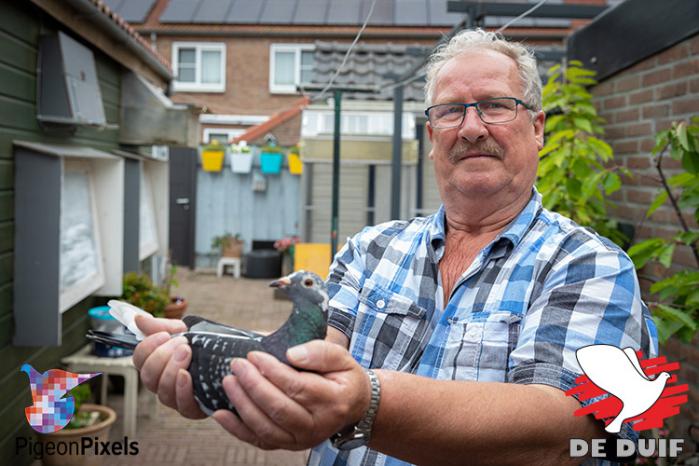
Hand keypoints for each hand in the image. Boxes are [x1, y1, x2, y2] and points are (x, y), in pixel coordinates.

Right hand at [132, 315, 206, 418]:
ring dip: (173, 370)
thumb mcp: (186, 331)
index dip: (147, 347)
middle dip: (162, 357)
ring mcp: (177, 398)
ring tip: (188, 352)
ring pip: (163, 391)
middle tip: (182, 343)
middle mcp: (163, 383)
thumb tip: (139, 319)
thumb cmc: (206, 346)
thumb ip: (163, 326)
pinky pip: (182, 405)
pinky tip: (187, 375)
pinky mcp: (193, 409)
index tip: (164, 334)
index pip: (140, 359)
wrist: (234, 358)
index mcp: (158, 364)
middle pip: (148, 377)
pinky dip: (182, 389)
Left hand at [211, 339, 370, 449]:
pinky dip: (237, 429)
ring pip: (266, 427)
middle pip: (279, 408)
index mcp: (333, 400)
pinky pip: (259, 440)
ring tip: (229, 381)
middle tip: (237, 365)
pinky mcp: (288, 445)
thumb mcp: (341, 357)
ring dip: (242, 404)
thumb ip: (320, 352)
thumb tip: (291, 354)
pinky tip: (221, 413)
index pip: (297, 387)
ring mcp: (302, 439)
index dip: (272, 371)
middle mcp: (318, 425)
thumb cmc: (343, 377)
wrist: (352, 406)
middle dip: (253, 385)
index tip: (255, 355)